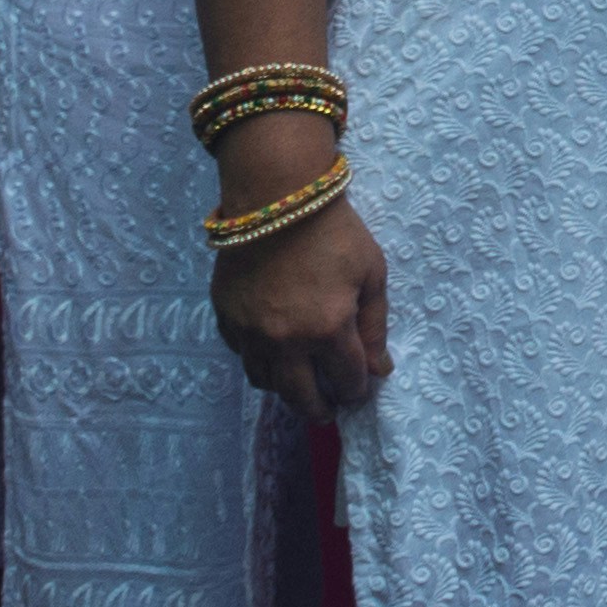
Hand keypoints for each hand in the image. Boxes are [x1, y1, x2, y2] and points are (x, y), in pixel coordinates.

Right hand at [214, 188, 390, 415]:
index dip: (357, 390)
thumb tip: (379, 370)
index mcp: (329, 331)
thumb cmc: (335, 232)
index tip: (359, 388)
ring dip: (285, 389)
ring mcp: (252, 333)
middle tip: (327, 410)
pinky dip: (258, 359)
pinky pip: (242, 355)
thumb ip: (376, 326)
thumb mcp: (372, 274)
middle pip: (302, 398)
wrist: (277, 197)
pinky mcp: (226, 318)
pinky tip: (271, 350)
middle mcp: (287, 342)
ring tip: (299, 383)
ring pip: (266, 383)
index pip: (347, 382)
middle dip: (320, 410)